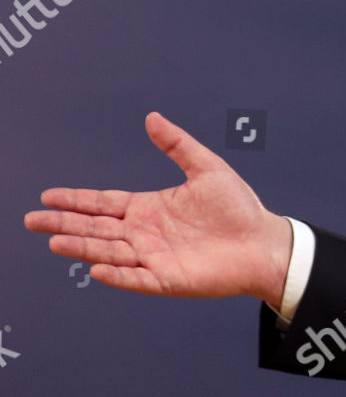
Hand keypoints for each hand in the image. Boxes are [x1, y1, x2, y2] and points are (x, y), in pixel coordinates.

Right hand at [23, 112, 291, 304]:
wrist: (263, 242)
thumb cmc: (239, 207)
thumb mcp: (207, 168)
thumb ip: (177, 145)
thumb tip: (152, 117)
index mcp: (150, 208)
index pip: (104, 204)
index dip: (76, 199)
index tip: (47, 194)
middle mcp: (145, 234)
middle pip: (96, 228)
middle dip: (64, 223)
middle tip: (32, 220)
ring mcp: (153, 258)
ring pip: (108, 252)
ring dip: (82, 247)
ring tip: (54, 240)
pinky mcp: (167, 280)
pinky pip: (136, 278)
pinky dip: (117, 274)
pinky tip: (97, 268)